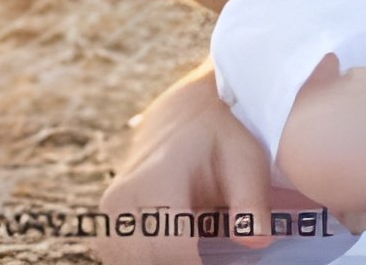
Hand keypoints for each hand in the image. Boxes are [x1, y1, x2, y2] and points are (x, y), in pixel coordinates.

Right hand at [92, 60, 301, 264]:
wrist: (185, 116)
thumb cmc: (220, 139)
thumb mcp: (246, 161)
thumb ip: (251, 204)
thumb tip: (257, 239)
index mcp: (157, 178)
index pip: (172, 247)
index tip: (230, 262)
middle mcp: (123, 197)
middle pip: (149, 261)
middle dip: (186, 264)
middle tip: (215, 253)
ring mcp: (109, 213)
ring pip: (132, 263)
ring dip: (166, 260)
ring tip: (200, 247)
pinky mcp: (108, 225)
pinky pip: (124, 258)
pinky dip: (153, 257)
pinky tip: (183, 248)